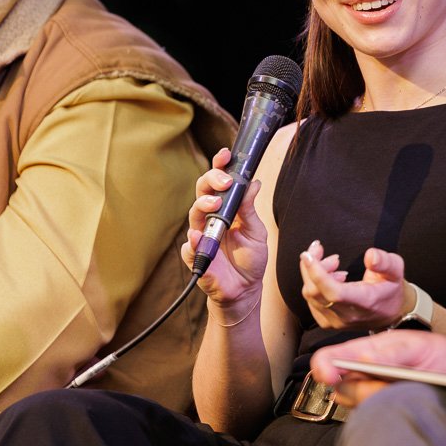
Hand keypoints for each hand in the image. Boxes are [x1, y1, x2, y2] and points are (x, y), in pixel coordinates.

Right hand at [183, 148, 267, 320]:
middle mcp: (210, 219)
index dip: (219, 167)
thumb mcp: (256, 232)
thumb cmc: (250, 260)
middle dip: (211, 181)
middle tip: (224, 181)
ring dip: (203, 206)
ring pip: (193, 214)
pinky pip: (189, 246)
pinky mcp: (195, 256)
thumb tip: (255, 182)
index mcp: (226, 210)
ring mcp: (200, 237)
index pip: (218, 184)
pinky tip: (198, 235)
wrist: (245, 290)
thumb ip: (250, 209)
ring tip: (215, 204)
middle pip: (202, 192)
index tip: (225, 155)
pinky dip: (193, 240)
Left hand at [298, 242, 410, 330]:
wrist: (390, 312)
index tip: (308, 254)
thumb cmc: (391, 289)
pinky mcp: (326, 321)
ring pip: (310, 295)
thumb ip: (385, 261)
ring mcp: (334, 321)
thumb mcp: (396, 270)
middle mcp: (346, 316)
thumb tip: (370, 255)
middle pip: (315, 291)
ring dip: (314, 272)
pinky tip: (330, 276)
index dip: (317, 273)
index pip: (334, 292)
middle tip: (324, 250)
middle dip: (314, 266)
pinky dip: (314, 283)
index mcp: (364, 303)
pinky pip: (310, 300)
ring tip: (334, 262)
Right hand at [310, 331, 445, 407]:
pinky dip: (390, 416)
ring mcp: (372, 399)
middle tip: (392, 385)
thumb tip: (362, 358)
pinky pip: (377, 421)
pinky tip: (409, 405)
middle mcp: (362, 378)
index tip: (329, 375)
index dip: (325, 367)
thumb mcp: (417, 347)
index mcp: (364, 352)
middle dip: (364, 390)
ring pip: (361, 407)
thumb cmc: (435, 356)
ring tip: (409, 390)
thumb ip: (391, 353)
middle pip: (344, 390)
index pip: (331, 359)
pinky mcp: (384, 417)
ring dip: (381, 401)